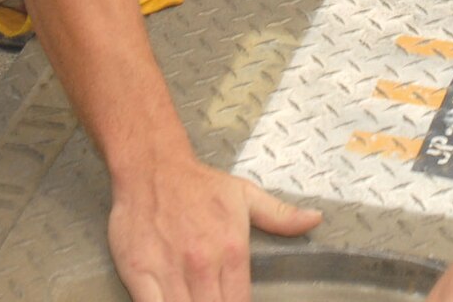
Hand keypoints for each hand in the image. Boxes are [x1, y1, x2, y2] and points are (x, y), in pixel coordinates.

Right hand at [108, 154, 320, 301]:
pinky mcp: (138, 273)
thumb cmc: (199, 184)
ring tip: (196, 301)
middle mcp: (203, 265)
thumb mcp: (245, 195)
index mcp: (232, 251)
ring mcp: (169, 271)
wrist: (152, 166)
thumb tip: (314, 220)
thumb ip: (280, 217)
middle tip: (214, 299)